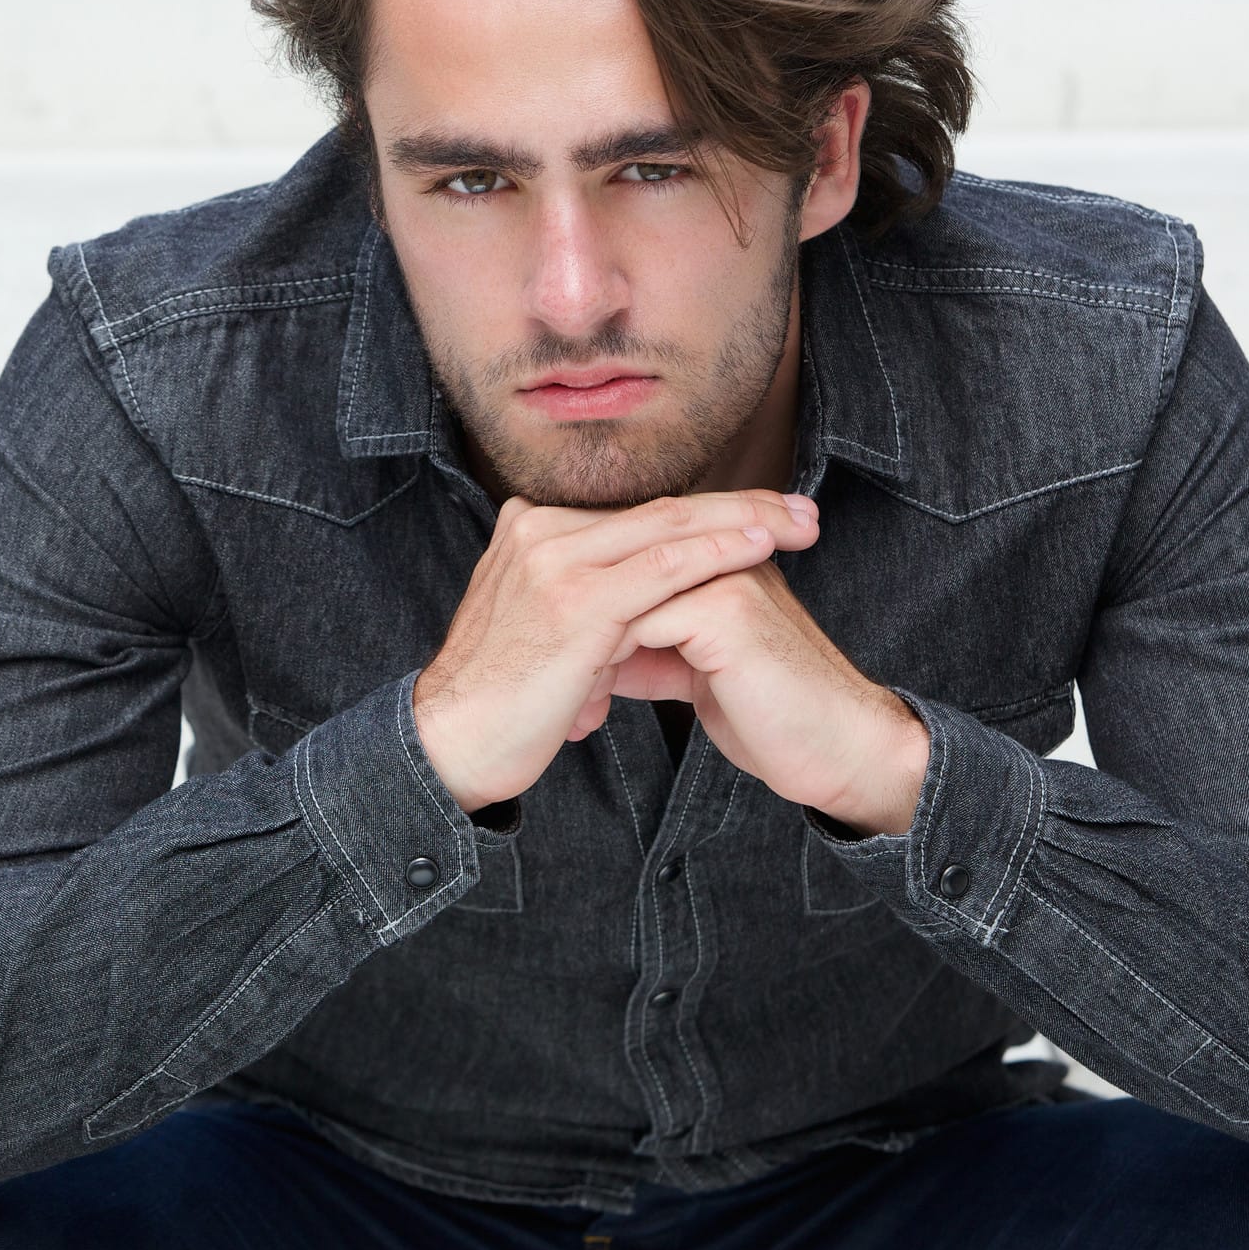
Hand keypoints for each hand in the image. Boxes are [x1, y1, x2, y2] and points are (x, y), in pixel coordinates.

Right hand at [413, 490, 818, 811]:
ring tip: (800, 522)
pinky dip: (718, 551)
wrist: (448, 745)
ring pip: (669, 527)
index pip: (635, 516)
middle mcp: (539, 530)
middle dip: (739, 504)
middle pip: (658, 509)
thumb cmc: (499, 704)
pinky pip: (664, 567)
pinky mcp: (577, 600)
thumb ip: (581, 605)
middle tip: (799, 507)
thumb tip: (630, 616)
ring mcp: (556, 560)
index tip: (762, 516)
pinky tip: (761, 545)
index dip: (704, 513)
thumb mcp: (538, 633)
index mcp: (530, 531)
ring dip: (745, 520)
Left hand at [584, 557, 930, 835]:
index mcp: (715, 563)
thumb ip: (649, 646)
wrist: (836, 750)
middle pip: (617, 574)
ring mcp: (724, 575)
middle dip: (575, 634)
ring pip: (619, 596)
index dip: (585, 619)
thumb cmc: (769, 716)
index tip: (559, 675)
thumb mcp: (694, 673)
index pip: (627, 567)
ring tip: (574, 709)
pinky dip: (605, 670)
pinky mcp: (724, 610)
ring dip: (584, 654)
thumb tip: (594, 650)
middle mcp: (719, 555)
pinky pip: (636, 624)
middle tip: (553, 693)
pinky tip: (593, 710)